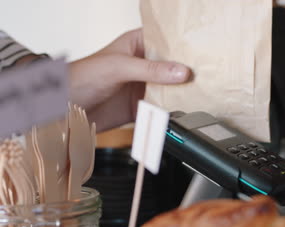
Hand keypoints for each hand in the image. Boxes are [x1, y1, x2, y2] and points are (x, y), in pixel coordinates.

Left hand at [69, 29, 190, 131]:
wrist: (64, 109)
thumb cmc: (80, 77)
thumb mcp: (118, 67)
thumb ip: (150, 69)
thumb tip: (179, 71)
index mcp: (136, 45)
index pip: (165, 40)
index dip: (182, 45)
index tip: (199, 51)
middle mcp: (143, 65)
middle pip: (172, 67)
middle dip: (186, 71)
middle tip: (204, 75)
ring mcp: (142, 86)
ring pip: (169, 89)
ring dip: (181, 93)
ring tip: (198, 93)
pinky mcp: (140, 107)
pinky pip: (161, 109)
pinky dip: (170, 112)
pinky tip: (180, 111)